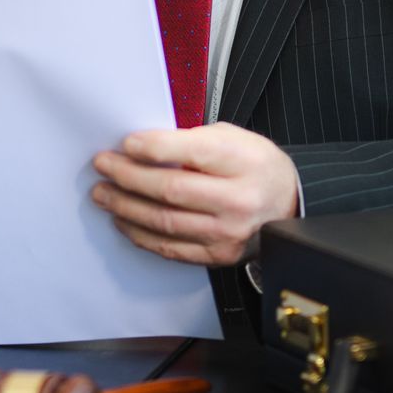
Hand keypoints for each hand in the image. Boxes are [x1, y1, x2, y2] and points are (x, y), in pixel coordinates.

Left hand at [90, 123, 299, 266]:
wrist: (289, 203)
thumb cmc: (256, 165)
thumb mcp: (234, 138)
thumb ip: (192, 141)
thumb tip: (143, 147)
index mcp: (243, 161)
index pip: (190, 153)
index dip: (152, 148)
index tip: (126, 143)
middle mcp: (237, 200)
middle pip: (170, 190)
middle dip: (128, 177)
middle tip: (103, 166)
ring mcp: (227, 232)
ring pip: (164, 222)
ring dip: (125, 207)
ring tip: (103, 194)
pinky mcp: (218, 255)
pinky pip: (170, 248)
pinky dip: (141, 234)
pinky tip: (124, 220)